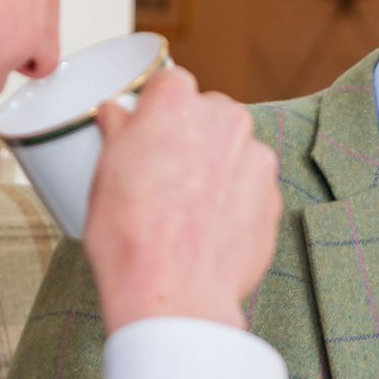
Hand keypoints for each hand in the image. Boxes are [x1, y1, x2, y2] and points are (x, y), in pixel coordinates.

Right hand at [83, 66, 280, 332]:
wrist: (175, 295)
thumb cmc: (131, 238)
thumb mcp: (104, 175)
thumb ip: (119, 132)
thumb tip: (118, 115)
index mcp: (178, 104)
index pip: (171, 84)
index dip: (156, 109)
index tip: (147, 129)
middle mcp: (225, 121)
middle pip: (208, 114)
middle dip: (191, 135)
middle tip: (164, 173)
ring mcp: (256, 159)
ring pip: (234, 149)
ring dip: (216, 167)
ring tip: (186, 208)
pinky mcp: (274, 196)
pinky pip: (251, 186)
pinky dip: (234, 199)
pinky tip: (208, 228)